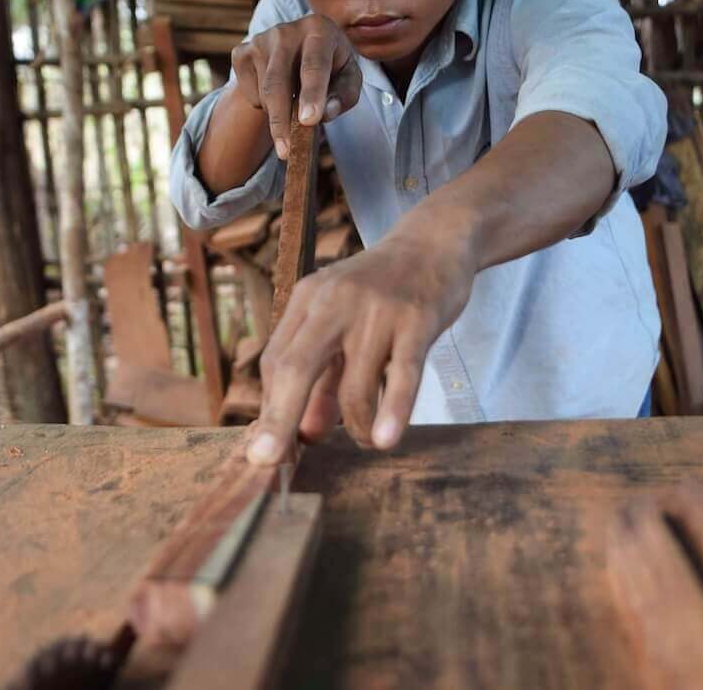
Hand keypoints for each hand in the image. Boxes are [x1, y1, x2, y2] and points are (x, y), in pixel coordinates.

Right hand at [231, 15, 361, 158]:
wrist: (301, 49)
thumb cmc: (331, 67)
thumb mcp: (348, 78)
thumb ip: (345, 95)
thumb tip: (326, 112)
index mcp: (319, 29)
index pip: (314, 65)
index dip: (312, 94)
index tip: (309, 121)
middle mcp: (286, 30)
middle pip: (278, 83)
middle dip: (282, 120)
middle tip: (287, 151)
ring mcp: (259, 40)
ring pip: (264, 93)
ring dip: (279, 114)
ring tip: (294, 108)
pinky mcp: (241, 53)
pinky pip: (249, 93)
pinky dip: (263, 105)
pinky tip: (277, 94)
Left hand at [246, 232, 475, 465]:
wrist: (435, 241)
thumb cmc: (383, 290)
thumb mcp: (343, 321)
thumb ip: (323, 375)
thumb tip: (305, 434)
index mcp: (308, 299)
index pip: (277, 361)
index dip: (272, 408)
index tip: (271, 448)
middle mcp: (336, 301)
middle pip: (296, 368)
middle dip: (279, 420)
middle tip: (267, 461)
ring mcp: (377, 310)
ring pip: (353, 385)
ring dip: (356, 426)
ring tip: (367, 439)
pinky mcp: (416, 320)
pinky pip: (402, 375)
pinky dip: (392, 411)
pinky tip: (384, 440)